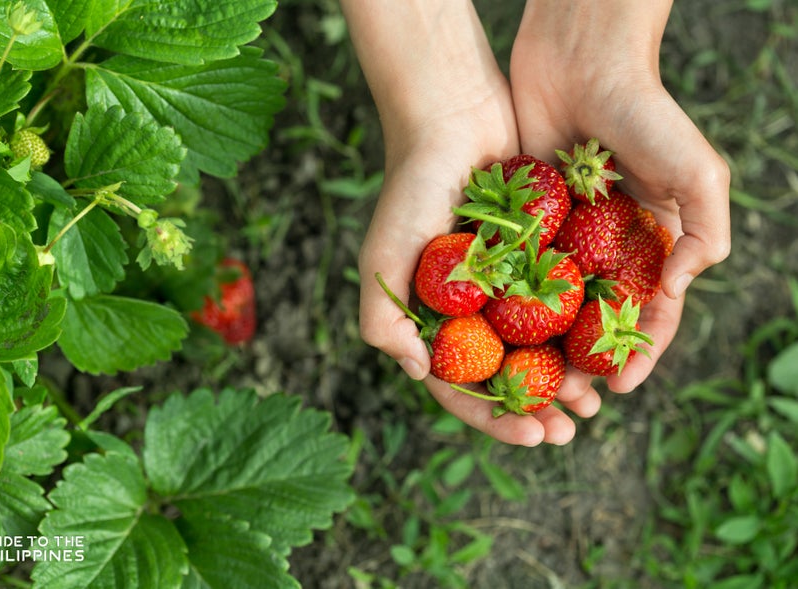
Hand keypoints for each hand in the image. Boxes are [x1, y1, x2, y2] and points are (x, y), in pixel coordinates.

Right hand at [344, 0, 601, 445]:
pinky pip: (566, 301)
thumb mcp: (383, 257)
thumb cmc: (411, 187)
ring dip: (566, 378)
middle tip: (572, 430)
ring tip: (596, 400)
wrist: (455, 117)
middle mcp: (470, 309)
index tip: (534, 437)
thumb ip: (382, 318)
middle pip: (506, 375)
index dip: (494, 419)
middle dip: (538, 409)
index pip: (461, 386)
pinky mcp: (540, 256)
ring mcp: (506, 284)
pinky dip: (585, 328)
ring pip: (541, 346)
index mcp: (432, 319)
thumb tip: (419, 374)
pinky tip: (610, 347)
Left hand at [510, 0, 730, 393]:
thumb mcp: (698, 172)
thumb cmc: (647, 113)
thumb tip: (675, 291)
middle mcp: (608, 247)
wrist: (581, 60)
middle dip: (584, 362)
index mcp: (653, 243)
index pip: (649, 313)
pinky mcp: (524, 222)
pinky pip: (515, 272)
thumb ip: (705, 233)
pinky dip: (509, 305)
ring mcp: (564, 237)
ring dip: (544, 347)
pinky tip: (496, 336)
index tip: (618, 388)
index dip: (638, 353)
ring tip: (531, 382)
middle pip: (595, 321)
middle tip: (566, 399)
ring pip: (552, 307)